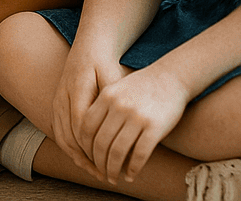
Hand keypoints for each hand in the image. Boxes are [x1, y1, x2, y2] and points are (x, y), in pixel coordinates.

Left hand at [76, 65, 188, 184]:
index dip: (84, 146)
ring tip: (114, 178)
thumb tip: (91, 135)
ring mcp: (136, 117)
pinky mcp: (154, 127)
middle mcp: (118, 106)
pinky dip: (133, 169)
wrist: (171, 77)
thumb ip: (103, 108)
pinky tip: (131, 176)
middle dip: (98, 162)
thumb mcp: (117, 90)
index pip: (86, 127)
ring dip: (113, 169)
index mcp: (106, 97)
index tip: (87, 157)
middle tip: (100, 174)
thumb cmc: (142, 87)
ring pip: (118, 151)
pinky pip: (139, 154)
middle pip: (100, 142)